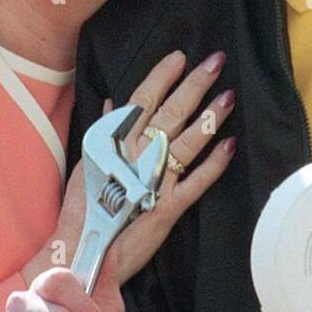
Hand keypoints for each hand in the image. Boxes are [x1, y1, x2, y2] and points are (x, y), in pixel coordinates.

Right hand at [20, 48, 236, 287]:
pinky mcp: (166, 208)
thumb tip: (112, 101)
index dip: (161, 77)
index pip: (141, 101)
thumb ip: (104, 131)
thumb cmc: (85, 209)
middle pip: (169, 114)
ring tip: (229, 96)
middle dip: (194, 85)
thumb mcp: (88, 163)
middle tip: (216, 62)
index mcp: (115, 144)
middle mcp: (135, 158)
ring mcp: (152, 182)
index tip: (179, 57)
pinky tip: (230, 145)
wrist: (81, 253)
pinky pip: (195, 182)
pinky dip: (213, 164)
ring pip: (185, 143)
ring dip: (209, 118)